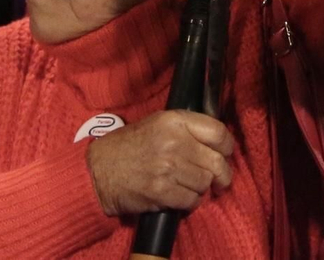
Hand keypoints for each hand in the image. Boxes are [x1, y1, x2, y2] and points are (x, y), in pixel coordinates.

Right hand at [86, 110, 235, 216]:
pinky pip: (191, 200)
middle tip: (219, 180)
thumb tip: (216, 140)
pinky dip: (190, 203)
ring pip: (205, 183)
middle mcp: (174, 142)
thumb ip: (186, 128)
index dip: (227, 146)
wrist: (96, 172)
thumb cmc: (126, 147)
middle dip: (222, 174)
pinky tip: (181, 198)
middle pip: (216, 162)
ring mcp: (168, 167)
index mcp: (174, 121)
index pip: (218, 132)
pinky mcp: (161, 191)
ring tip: (188, 186)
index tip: (225, 154)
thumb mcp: (156, 124)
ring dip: (201, 188)